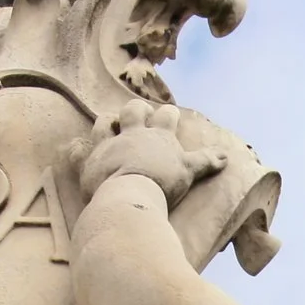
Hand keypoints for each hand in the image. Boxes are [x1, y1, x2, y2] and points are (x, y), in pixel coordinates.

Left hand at [76, 101, 224, 207]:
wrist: (129, 194)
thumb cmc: (163, 182)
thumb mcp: (188, 171)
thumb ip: (206, 161)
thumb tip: (226, 156)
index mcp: (158, 136)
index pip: (166, 117)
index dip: (168, 115)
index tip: (169, 115)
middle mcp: (132, 134)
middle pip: (134, 111)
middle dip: (137, 110)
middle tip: (138, 114)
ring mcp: (109, 145)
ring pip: (105, 123)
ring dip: (108, 121)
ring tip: (109, 123)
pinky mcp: (91, 160)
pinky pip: (81, 149)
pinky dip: (80, 148)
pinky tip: (78, 147)